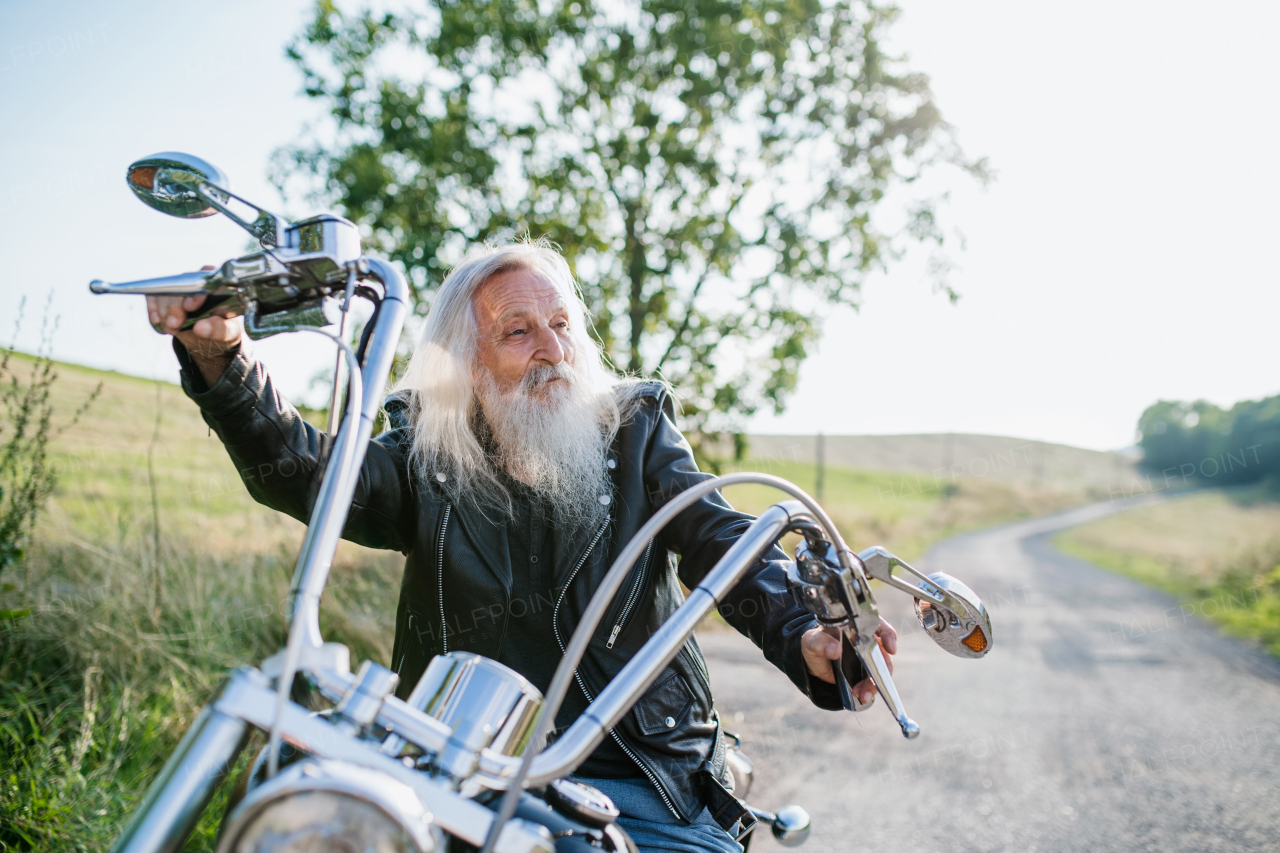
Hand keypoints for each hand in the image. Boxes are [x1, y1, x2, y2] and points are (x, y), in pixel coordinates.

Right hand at [146, 266, 242, 385]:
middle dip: (175, 306)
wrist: (208, 335)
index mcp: (218, 287)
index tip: (189, 307)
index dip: (196, 293)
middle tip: (174, 325)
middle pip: (181, 286)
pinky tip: (158, 321)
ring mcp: (180, 286)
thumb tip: (199, 328)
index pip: (207, 281)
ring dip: (164, 311)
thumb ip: (217, 329)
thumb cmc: (222, 328)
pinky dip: (153, 310)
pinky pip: (153, 296)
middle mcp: (197, 282)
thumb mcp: (227, 332)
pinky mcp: (165, 293)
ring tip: (172, 329)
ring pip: (165, 291)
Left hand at [801, 619, 896, 705]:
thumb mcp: (812, 641)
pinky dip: (870, 689)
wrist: (814, 662)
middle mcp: (867, 639)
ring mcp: (869, 656)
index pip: (877, 625)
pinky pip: (875, 681)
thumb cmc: (814, 643)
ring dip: (874, 683)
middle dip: (881, 668)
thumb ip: (820, 642)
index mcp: (855, 624)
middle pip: (883, 651)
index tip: (890, 648)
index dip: (887, 634)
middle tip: (871, 682)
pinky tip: (862, 696)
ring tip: (863, 694)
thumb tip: (836, 649)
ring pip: (881, 669)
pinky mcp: (867, 672)